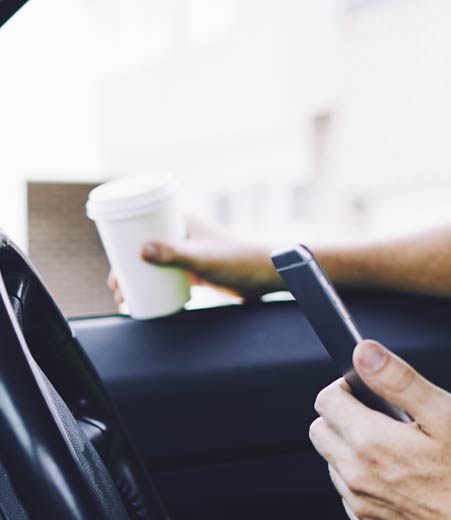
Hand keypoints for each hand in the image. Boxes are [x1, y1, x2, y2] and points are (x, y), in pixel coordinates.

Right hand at [106, 214, 278, 303]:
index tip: (113, 271)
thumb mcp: (202, 258)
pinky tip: (146, 299)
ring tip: (126, 299)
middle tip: (117, 290)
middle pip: (145, 249)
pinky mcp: (199, 268)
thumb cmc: (238, 261)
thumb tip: (139, 250)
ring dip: (139, 279)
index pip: (142, 229)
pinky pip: (170, 276)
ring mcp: (191, 251)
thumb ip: (174, 254)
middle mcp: (184, 233)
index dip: (122, 249)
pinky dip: (156, 285)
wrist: (267, 275)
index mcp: (182, 220)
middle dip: (127, 269)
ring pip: (156, 264)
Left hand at [309, 340, 450, 519]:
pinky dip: (366, 480)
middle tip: (384, 416)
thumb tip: (365, 354)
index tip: (368, 388)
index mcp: (372, 444)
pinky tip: (403, 477)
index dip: (347, 386)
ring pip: (334, 464)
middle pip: (321, 432)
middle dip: (344, 416)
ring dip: (354, 449)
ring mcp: (362, 508)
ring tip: (400, 448)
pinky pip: (351, 495)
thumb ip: (399, 379)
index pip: (326, 401)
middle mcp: (358, 478)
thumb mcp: (446, 412)